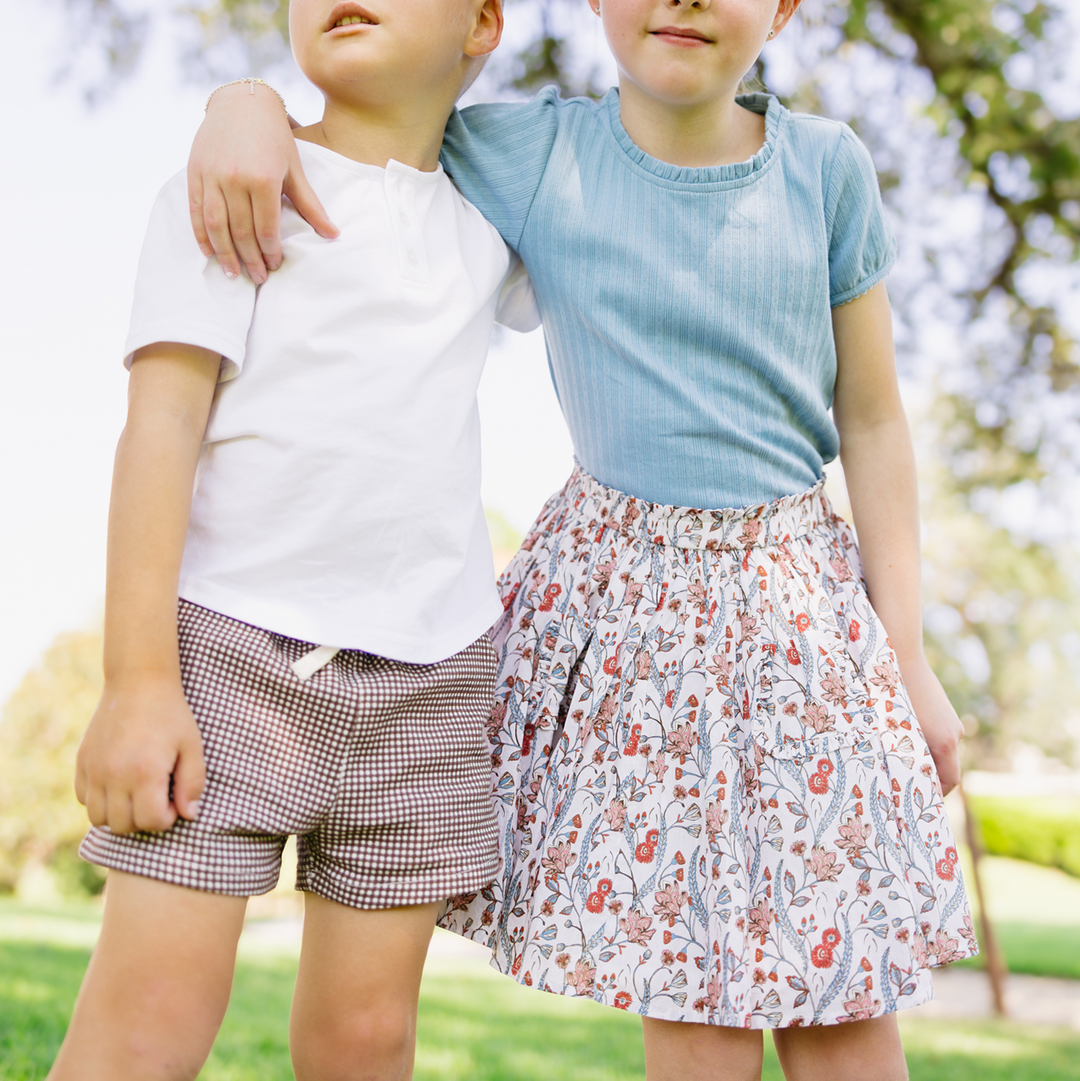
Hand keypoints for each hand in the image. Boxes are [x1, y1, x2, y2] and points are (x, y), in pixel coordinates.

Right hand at [75, 676, 205, 833]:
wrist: (138, 683)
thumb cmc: (171, 714)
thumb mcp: (192, 745)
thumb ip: (193, 782)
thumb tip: (189, 814)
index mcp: (145, 772)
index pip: (150, 821)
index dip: (167, 818)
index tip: (174, 802)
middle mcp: (115, 775)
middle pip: (122, 825)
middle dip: (143, 820)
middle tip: (157, 798)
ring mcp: (94, 769)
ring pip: (98, 818)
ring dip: (119, 814)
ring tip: (137, 794)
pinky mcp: (82, 761)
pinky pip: (83, 798)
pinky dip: (99, 799)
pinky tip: (118, 783)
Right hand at [188, 82, 337, 283]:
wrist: (242, 102)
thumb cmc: (274, 137)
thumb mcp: (295, 169)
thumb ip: (310, 205)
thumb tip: (333, 234)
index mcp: (263, 179)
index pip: (266, 228)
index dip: (270, 251)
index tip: (274, 266)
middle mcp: (235, 179)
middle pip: (241, 232)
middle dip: (250, 259)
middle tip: (257, 278)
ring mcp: (212, 175)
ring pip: (216, 225)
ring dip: (224, 254)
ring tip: (233, 273)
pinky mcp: (195, 171)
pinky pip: (196, 210)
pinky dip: (201, 234)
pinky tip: (209, 252)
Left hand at [897, 654, 963, 795]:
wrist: (900, 655)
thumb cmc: (889, 694)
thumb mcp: (893, 731)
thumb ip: (903, 756)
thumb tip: (899, 778)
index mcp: (944, 743)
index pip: (950, 781)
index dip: (936, 793)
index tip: (918, 798)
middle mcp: (954, 733)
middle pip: (947, 766)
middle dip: (929, 776)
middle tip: (906, 784)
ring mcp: (951, 720)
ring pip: (942, 750)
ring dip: (926, 757)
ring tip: (900, 759)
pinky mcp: (945, 710)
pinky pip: (938, 734)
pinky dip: (926, 741)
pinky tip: (902, 736)